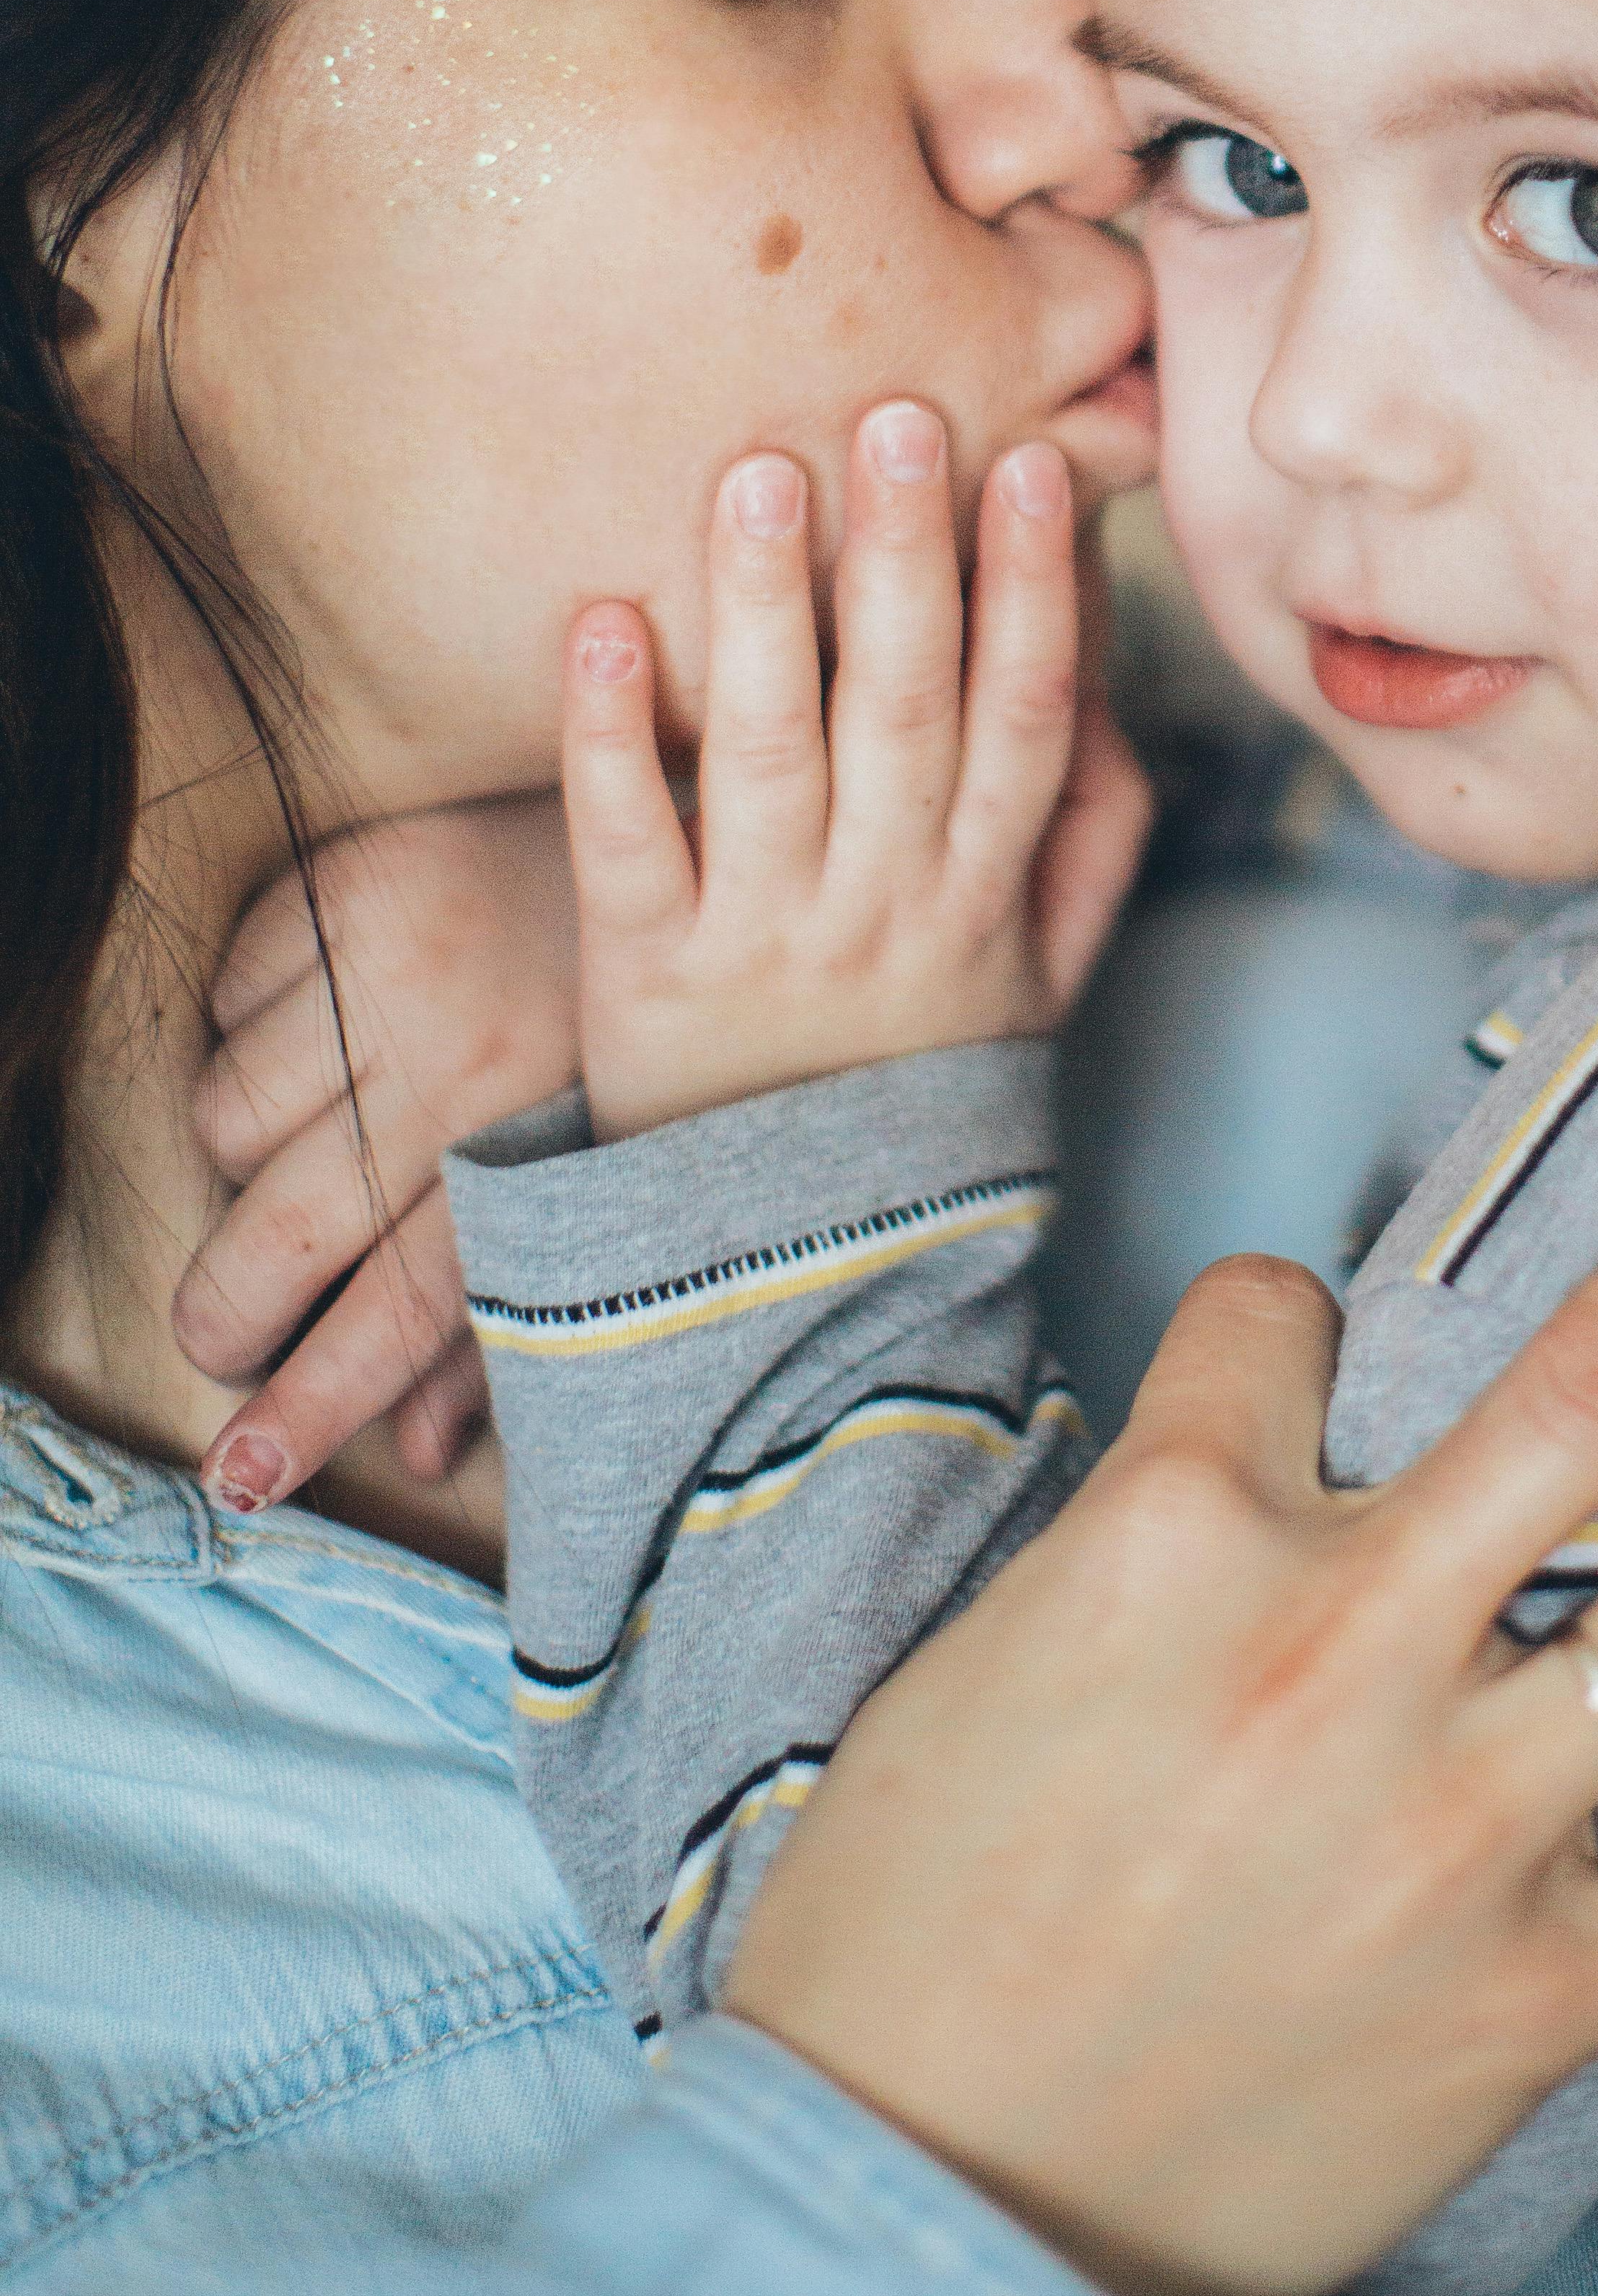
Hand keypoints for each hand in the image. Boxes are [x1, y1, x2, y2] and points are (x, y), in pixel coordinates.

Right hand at [178, 793, 581, 1506]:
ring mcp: (392, 972)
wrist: (675, 818)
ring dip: (244, 1151)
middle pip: (282, 1240)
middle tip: (225, 1329)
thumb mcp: (602, 1163)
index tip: (242, 1476)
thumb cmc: (619, 1017)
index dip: (310, 1407)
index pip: (401, 1313)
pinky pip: (227, 1000)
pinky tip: (314, 1023)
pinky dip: (244, 1028)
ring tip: (307, 1137)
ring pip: (227, 1121)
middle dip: (224, 1313)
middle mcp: (456, 1068)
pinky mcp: (347, 881)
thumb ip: (514, 1306)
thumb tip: (415, 1448)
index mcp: (533, 1146)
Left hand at [564, 400, 1151, 1139]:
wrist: (790, 1270)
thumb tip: (1126, 703)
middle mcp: (883, 905)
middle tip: (897, 416)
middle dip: (907, 558)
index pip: (1026, 719)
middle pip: (905, 710)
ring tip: (755, 472)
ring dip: (765, 608)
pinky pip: (626, 843)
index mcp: (981, 893)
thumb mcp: (1036, 984)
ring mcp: (764, 938)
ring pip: (772, 754)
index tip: (1036, 467)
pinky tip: (604, 622)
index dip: (1036, 592)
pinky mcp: (642, 977)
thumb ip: (1089, 847)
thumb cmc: (912, 1086)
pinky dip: (613, 735)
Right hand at [725, 1023, 1597, 2295]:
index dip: (1286, 1325)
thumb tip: (1299, 1413)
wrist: (900, 2217)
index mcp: (1172, 1534)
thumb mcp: (992, 1651)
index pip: (1287, 1313)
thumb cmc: (912, 1925)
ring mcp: (1463, 1825)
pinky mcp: (1532, 1998)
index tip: (1280, 1367)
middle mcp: (1344, 1646)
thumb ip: (1168, 1513)